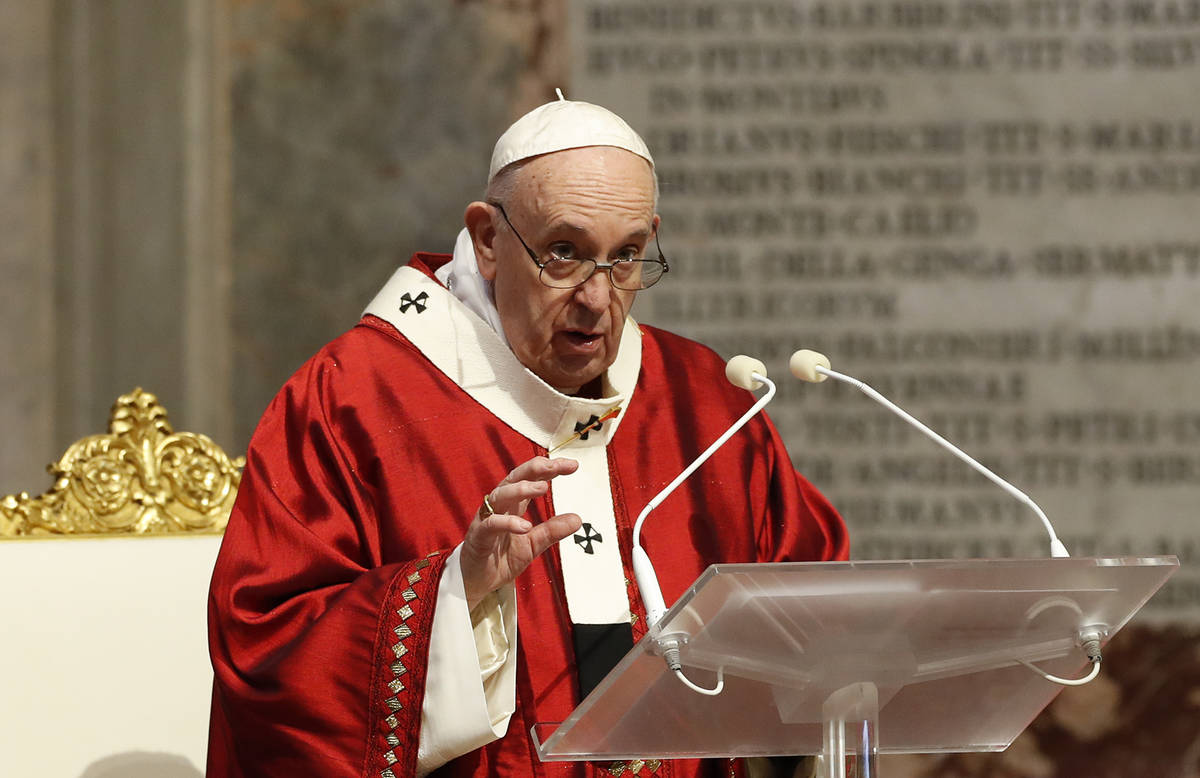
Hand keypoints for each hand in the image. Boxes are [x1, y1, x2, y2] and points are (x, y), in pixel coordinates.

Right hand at [460, 456, 581, 609]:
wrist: (476, 581)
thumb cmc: (499, 558)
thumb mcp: (533, 544)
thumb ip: (552, 531)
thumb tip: (577, 520)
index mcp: (513, 505)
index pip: (531, 480)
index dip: (550, 470)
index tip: (572, 466)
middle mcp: (499, 507)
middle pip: (514, 479)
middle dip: (534, 469)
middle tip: (553, 466)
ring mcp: (486, 519)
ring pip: (500, 495)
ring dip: (521, 489)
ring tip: (542, 488)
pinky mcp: (478, 536)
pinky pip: (490, 525)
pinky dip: (507, 523)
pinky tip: (524, 526)